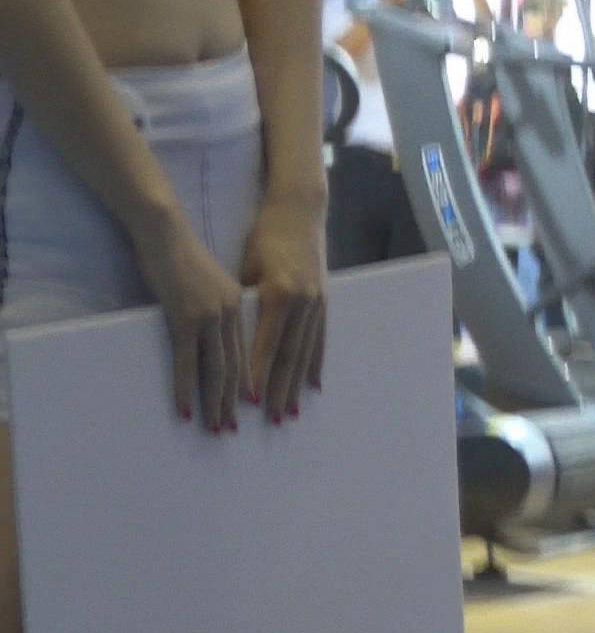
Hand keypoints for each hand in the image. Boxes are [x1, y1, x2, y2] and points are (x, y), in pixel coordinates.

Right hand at [134, 205, 249, 430]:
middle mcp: (232, 312)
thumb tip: (214, 337)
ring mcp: (210, 315)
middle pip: (237, 368)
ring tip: (213, 428)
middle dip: (235, 404)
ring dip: (214, 404)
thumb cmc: (181, 255)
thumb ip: (219, 309)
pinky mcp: (185, 316)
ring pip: (216, 369)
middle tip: (232, 430)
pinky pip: (186, 361)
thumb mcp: (209, 284)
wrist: (164, 230)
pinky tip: (184, 409)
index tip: (255, 409)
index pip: (250, 353)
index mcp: (242, 305)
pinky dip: (185, 388)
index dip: (253, 384)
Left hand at [239, 192, 328, 422]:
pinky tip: (312, 386)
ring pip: (305, 353)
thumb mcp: (247, 269)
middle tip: (272, 421)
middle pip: (288, 356)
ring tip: (291, 413)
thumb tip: (231, 339)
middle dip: (279, 391)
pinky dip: (315, 365)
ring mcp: (317, 304)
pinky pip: (320, 340)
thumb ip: (244, 305)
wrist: (299, 211)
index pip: (264, 345)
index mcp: (279, 294)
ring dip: (297, 386)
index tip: (248, 402)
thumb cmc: (264, 238)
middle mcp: (302, 303)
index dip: (257, 376)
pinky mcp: (324, 302)